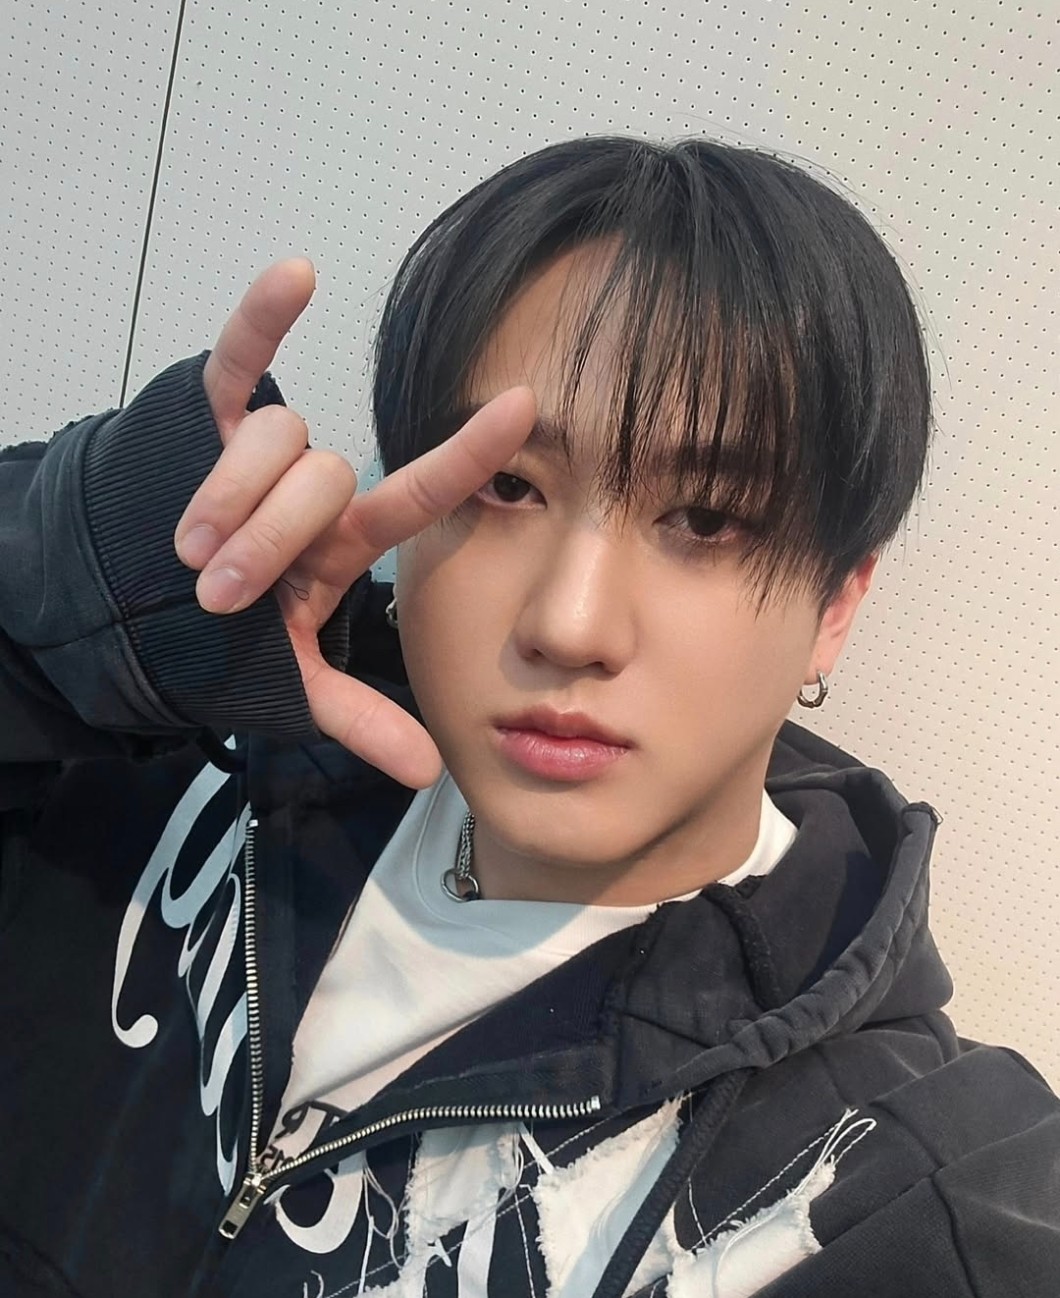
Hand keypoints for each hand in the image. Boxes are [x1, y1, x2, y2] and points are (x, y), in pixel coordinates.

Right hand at [173, 258, 535, 787]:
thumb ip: (356, 718)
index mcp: (341, 548)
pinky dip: (260, 321)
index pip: (415, 495)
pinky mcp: (205, 419)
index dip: (466, 456)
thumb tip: (429, 771)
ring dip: (228, 499)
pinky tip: (297, 274)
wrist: (125, 615)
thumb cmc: (210, 645)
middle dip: (267, 540)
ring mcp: (262, 449)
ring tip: (189, 552)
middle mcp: (314, 491)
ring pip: (273, 440)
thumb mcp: (287, 685)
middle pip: (321, 478)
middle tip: (219, 592)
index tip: (529, 406)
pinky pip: (237, 361)